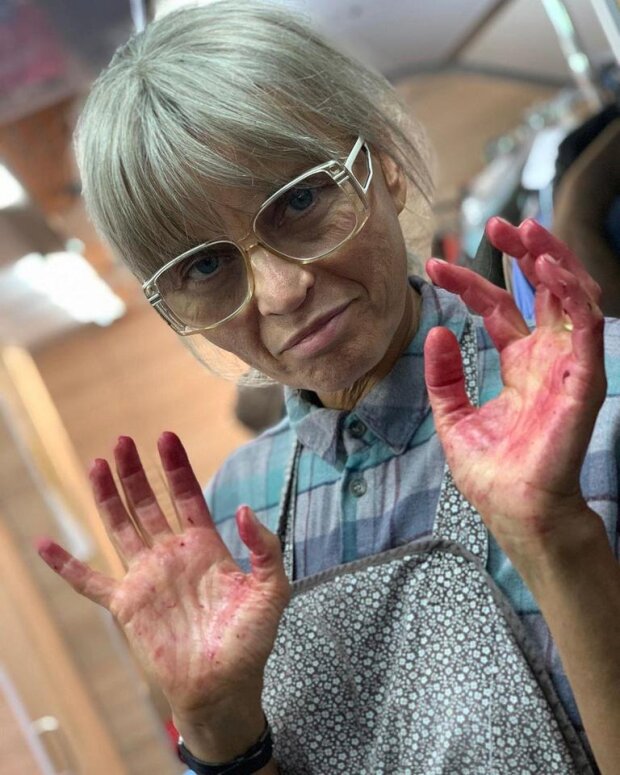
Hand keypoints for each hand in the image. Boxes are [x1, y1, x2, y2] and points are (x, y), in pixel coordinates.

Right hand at [37, 432, 290, 730]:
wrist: (224, 686)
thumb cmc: (251, 640)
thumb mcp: (272, 589)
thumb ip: (263, 548)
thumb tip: (244, 509)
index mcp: (205, 546)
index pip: (187, 495)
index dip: (176, 467)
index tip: (166, 437)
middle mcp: (172, 555)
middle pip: (148, 503)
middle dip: (136, 472)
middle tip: (123, 441)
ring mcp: (147, 577)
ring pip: (120, 527)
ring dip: (107, 497)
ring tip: (97, 463)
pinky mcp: (126, 605)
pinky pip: (89, 581)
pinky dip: (66, 564)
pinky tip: (46, 544)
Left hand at [424, 222, 605, 565]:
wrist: (515, 510)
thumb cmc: (493, 471)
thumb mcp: (454, 417)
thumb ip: (445, 376)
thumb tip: (434, 331)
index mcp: (519, 364)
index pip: (497, 308)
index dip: (469, 282)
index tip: (432, 266)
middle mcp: (546, 357)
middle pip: (541, 291)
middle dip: (523, 254)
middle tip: (498, 224)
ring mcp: (566, 365)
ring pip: (570, 297)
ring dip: (552, 260)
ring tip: (525, 232)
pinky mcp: (583, 379)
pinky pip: (584, 326)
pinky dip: (571, 293)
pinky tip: (547, 268)